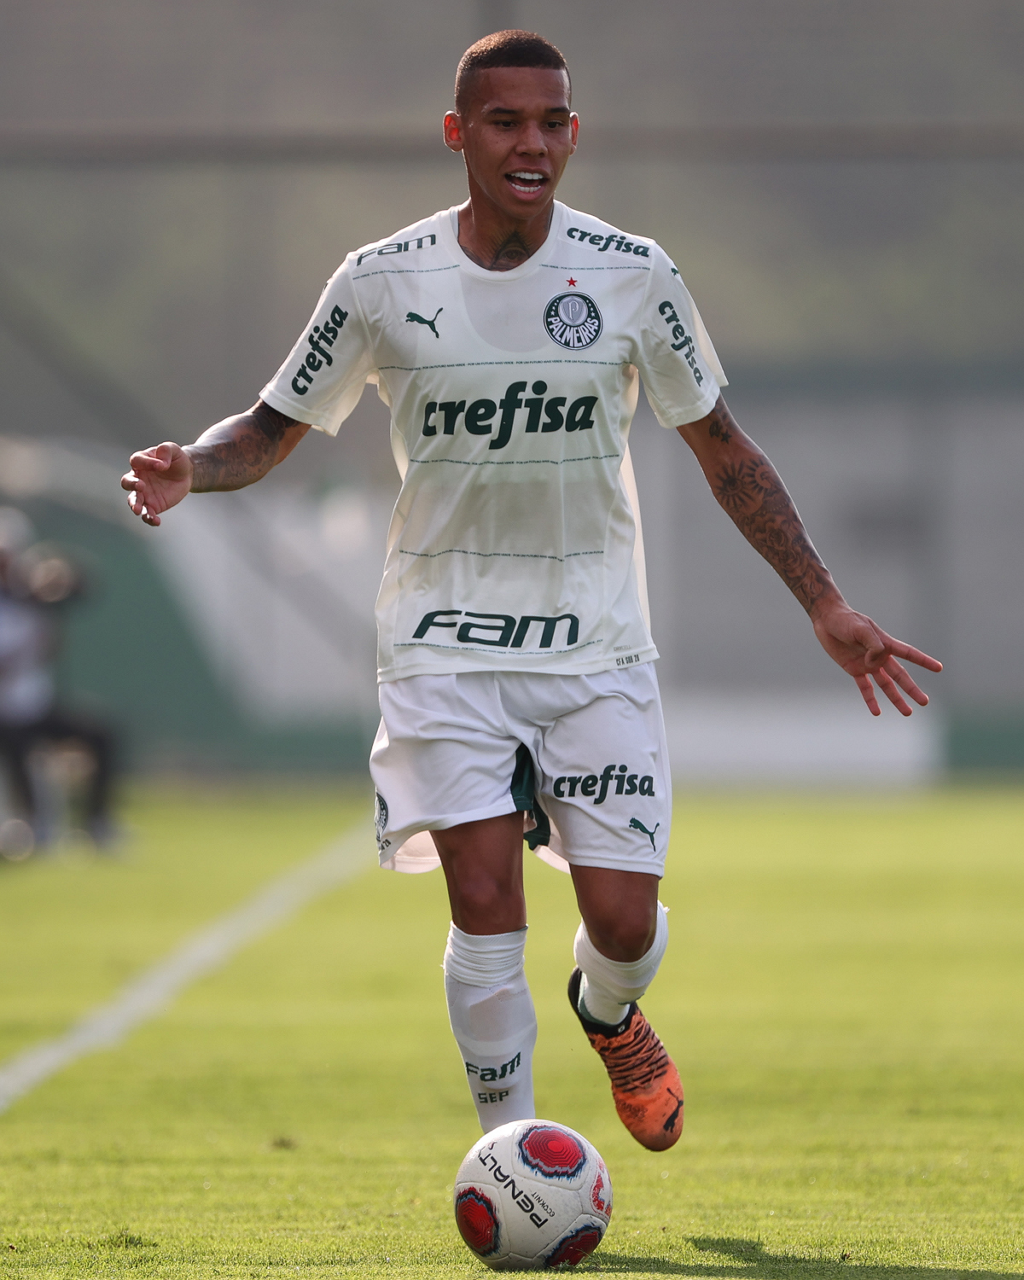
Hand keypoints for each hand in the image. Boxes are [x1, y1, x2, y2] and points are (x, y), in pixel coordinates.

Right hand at [121, 442, 193, 526]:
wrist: (186, 474)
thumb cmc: (176, 460)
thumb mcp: (174, 450)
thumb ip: (166, 450)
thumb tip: (161, 463)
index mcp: (141, 462)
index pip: (136, 461)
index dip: (146, 463)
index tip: (161, 465)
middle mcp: (138, 478)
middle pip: (127, 481)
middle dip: (131, 484)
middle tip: (141, 486)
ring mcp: (144, 493)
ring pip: (133, 500)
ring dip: (134, 505)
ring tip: (138, 510)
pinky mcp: (152, 505)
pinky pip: (147, 513)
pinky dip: (149, 518)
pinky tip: (156, 521)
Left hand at [811, 599, 942, 716]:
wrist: (827, 619)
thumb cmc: (846, 620)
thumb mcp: (860, 629)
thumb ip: (872, 645)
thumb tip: (875, 662)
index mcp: (885, 643)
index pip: (909, 654)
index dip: (924, 661)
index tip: (939, 668)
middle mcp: (879, 656)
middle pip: (900, 676)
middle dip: (912, 689)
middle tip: (925, 702)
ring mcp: (868, 664)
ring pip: (886, 685)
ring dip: (896, 699)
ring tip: (908, 712)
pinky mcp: (854, 670)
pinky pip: (865, 688)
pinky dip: (870, 700)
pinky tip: (876, 712)